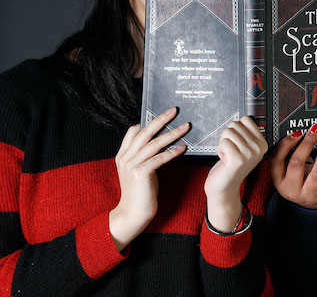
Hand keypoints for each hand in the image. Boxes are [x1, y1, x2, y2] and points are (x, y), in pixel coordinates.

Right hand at [109, 107, 189, 250]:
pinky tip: (183, 148)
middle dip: (160, 120)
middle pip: (144, 133)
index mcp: (122, 155)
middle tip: (175, 110)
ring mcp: (131, 165)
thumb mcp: (140, 169)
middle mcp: (125, 158)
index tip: (164, 113)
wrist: (133, 214)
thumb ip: (144, 155)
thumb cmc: (141, 191)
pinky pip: (159, 158)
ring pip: (153, 144)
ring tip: (186, 127)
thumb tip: (160, 139)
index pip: (133, 131)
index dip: (148, 121)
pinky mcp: (140, 174)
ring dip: (171, 134)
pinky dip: (172, 152)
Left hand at [204, 116, 267, 232]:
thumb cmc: (230, 166)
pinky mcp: (237, 160)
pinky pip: (223, 142)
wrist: (224, 188)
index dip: (236, 129)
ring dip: (223, 143)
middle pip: (235, 124)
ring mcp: (249, 154)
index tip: (237, 143)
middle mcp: (259, 148)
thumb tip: (243, 118)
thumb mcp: (244, 148)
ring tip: (228, 155)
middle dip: (228, 136)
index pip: (246, 119)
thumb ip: (246, 134)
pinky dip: (219, 149)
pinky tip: (224, 160)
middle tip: (231, 151)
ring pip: (228, 132)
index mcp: (262, 143)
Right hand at [269, 124, 316, 209]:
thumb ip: (289, 155)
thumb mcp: (287, 172)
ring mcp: (308, 195)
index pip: (276, 160)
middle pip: (297, 164)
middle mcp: (291, 190)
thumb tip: (302, 134)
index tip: (297, 133)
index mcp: (279, 181)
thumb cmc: (298, 182)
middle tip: (315, 130)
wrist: (307, 205)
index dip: (286, 144)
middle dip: (307, 144)